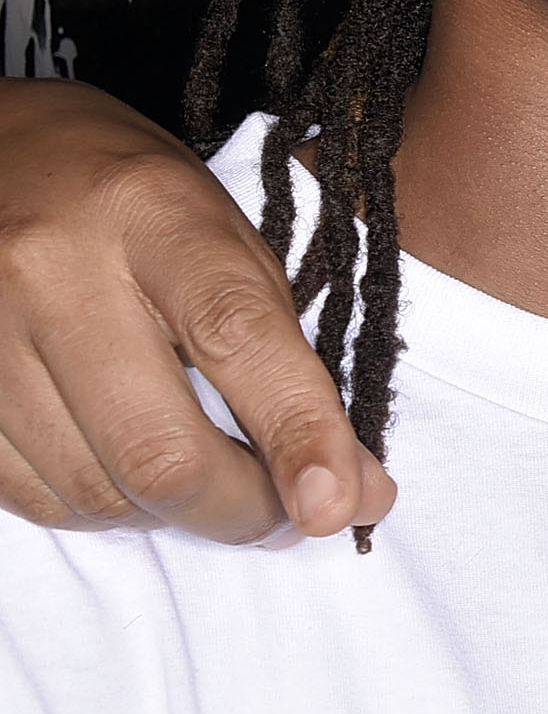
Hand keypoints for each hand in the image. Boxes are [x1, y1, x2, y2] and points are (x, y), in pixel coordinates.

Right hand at [0, 81, 392, 540]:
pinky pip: (32, 496)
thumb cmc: (130, 201)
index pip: (239, 337)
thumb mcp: (225, 235)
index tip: (343, 506)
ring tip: (207, 476)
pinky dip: (101, 505)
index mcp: (151, 213)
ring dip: (173, 513)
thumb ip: (284, 354)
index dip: (299, 434)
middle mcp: (53, 271)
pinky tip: (128, 470)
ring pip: (97, 491)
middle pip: (160, 450)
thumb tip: (349, 486)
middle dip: (243, 510)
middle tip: (287, 510)